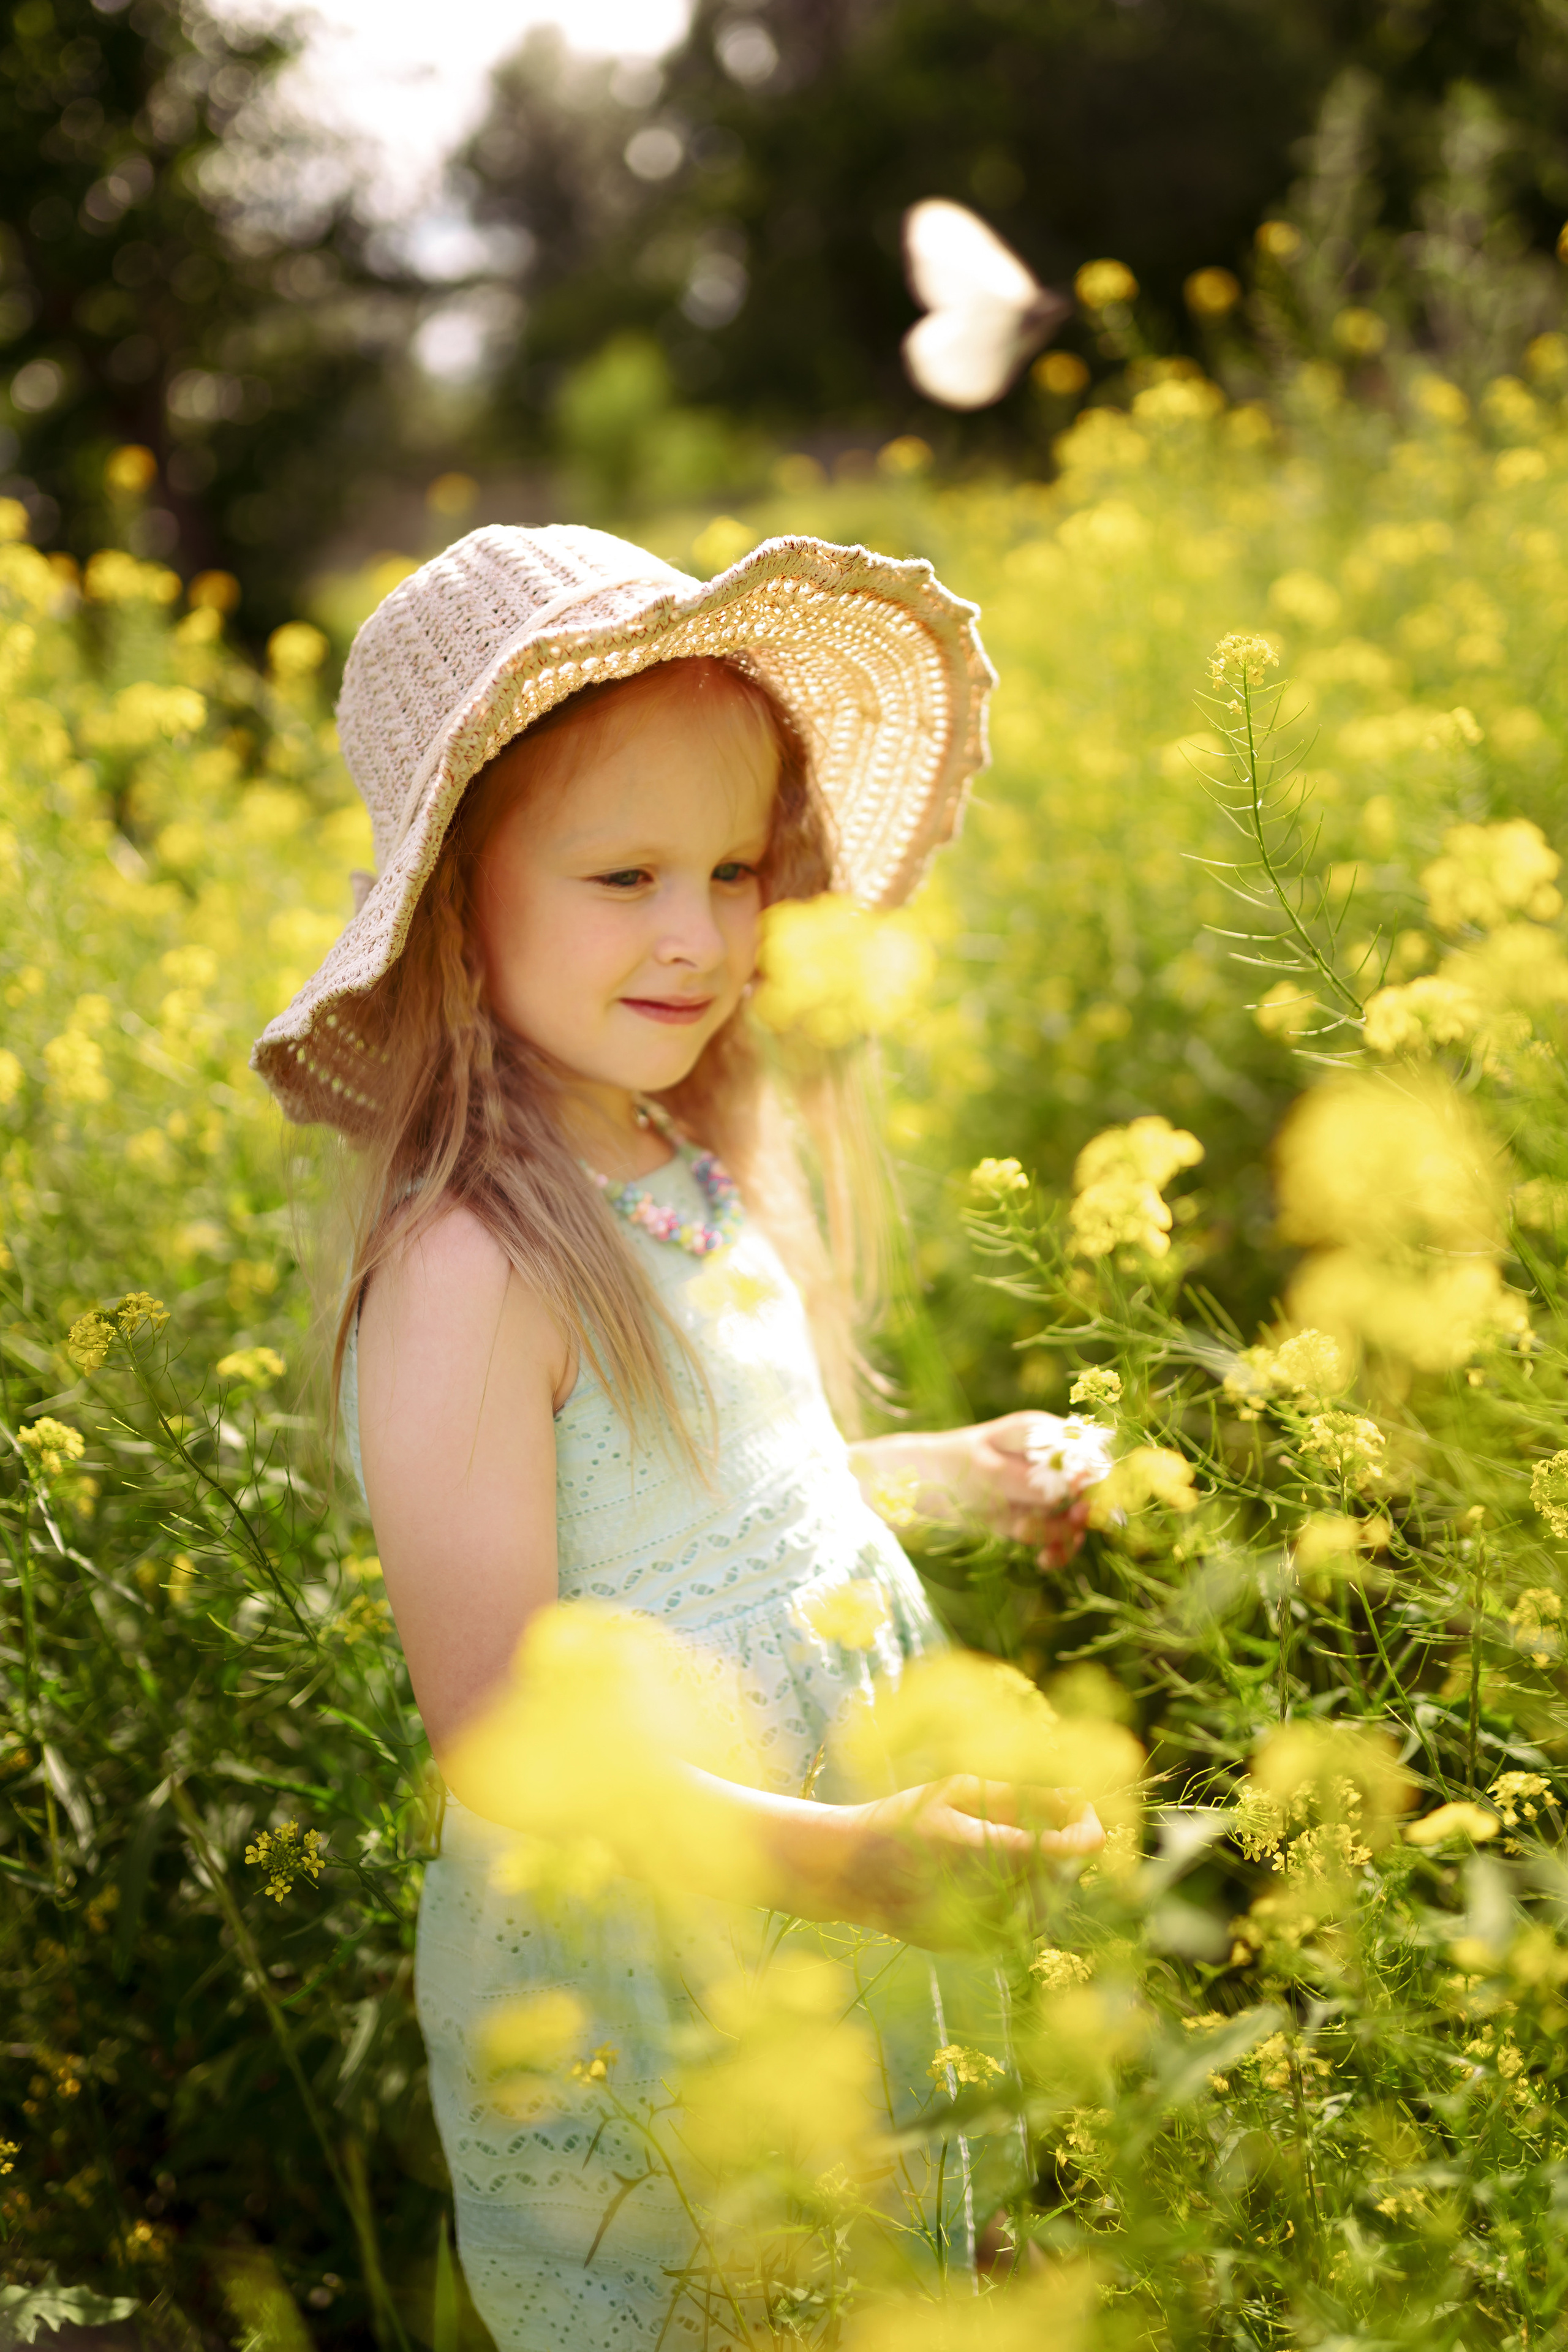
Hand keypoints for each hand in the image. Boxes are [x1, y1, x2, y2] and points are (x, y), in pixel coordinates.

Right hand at [833, 1775, 1103, 1947]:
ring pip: (1049, 1904)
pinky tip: (987, 1875)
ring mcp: (986, 1930)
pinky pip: (1020, 1924)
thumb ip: (1021, 1796)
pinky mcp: (974, 1948)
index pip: (1076, 1848)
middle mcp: (996, 1899)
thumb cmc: (903, 1819)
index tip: (1077, 1804)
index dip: (1088, 1824)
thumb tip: (1076, 1796)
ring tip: (1008, 1844)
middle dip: (1063, 1843)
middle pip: (1066, 1875)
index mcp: (993, 1852)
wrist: (849, 1872)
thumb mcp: (958, 1793)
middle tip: (1037, 1815)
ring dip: (1045, 1874)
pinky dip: (1019, 1898)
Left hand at [959, 1413, 1094, 1565]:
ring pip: (1075, 1519)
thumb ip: (1034, 1480)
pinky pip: (1060, 1538)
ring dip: (1060, 1534)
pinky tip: (1043, 1560)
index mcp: (1042, 1434)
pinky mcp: (1038, 1517)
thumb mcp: (989, 1471)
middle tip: (1066, 1527)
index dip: (1095, 1481)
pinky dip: (1056, 1551)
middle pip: (1089, 1491)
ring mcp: (1046, 1491)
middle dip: (1077, 1513)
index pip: (1089, 1453)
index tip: (1082, 1505)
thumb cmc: (952, 1466)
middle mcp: (1051, 1461)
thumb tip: (1079, 1483)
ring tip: (1023, 1533)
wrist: (924, 1489)